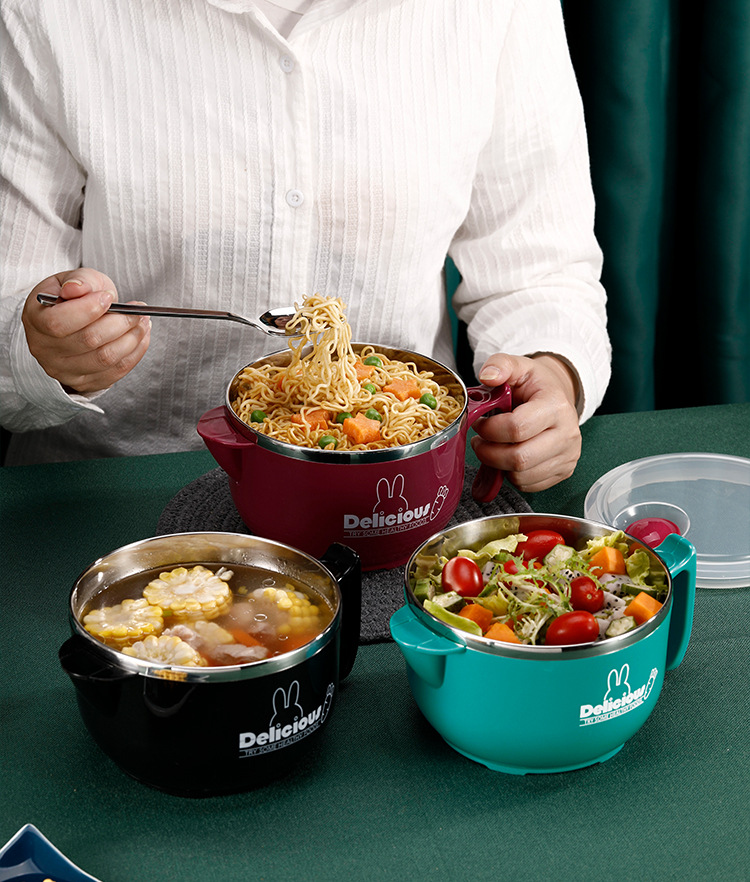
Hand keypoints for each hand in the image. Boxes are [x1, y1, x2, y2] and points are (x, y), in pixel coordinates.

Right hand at [22, 269, 150, 394]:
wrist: (71, 320)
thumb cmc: (72, 298)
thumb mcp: (72, 280)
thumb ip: (79, 281)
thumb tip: (77, 289)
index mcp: (35, 320)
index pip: (59, 322)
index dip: (89, 309)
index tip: (109, 297)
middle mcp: (44, 349)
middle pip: (89, 341)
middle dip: (120, 323)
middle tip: (137, 310)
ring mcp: (63, 370)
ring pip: (105, 358)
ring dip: (132, 339)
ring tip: (142, 322)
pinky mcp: (85, 381)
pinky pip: (116, 372)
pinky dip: (135, 353)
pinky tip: (141, 337)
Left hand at [471, 353, 580, 492]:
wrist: (556, 397)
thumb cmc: (534, 385)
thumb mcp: (518, 366)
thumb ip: (500, 364)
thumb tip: (488, 375)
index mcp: (556, 406)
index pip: (516, 428)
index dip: (490, 429)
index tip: (480, 423)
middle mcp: (567, 433)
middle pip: (519, 458)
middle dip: (489, 452)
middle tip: (479, 441)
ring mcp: (568, 455)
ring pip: (521, 476)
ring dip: (498, 465)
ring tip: (493, 447)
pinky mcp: (564, 471)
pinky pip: (528, 485)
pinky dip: (511, 475)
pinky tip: (509, 456)